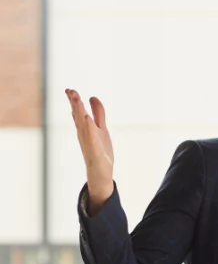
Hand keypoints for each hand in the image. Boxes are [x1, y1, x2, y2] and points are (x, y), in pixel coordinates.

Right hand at [66, 89, 114, 211]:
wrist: (100, 172)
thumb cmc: (100, 150)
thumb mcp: (101, 128)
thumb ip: (99, 113)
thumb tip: (93, 97)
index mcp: (85, 128)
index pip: (78, 112)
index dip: (74, 101)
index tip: (70, 90)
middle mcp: (84, 134)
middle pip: (78, 116)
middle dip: (74, 103)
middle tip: (70, 90)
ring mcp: (88, 142)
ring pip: (83, 125)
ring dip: (80, 112)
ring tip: (78, 99)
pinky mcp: (94, 151)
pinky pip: (91, 138)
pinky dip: (89, 128)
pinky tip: (88, 119)